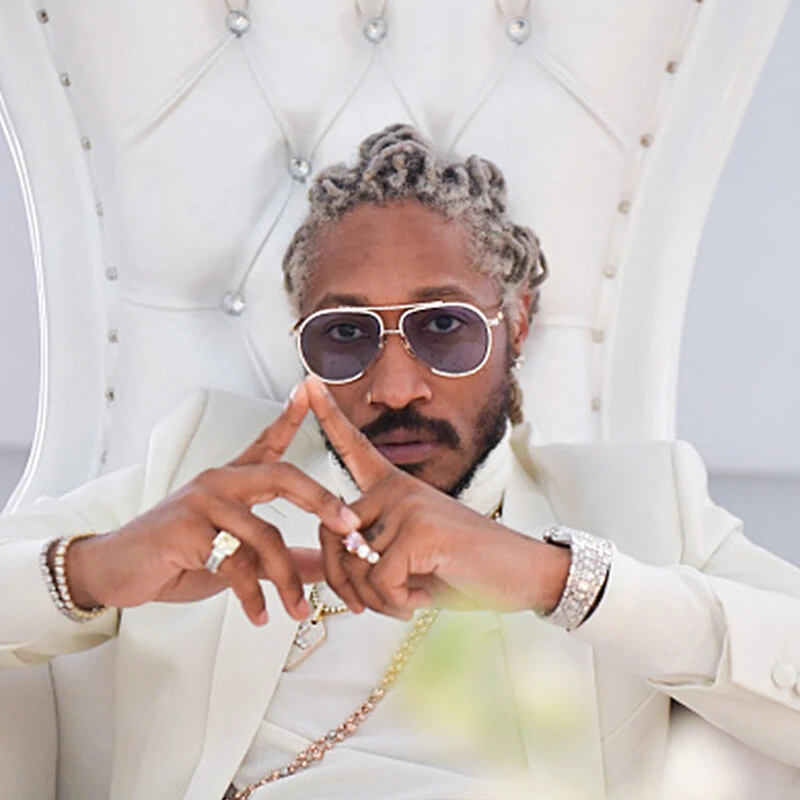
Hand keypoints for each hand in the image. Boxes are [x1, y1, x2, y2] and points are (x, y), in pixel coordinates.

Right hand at [67, 383, 360, 625]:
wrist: (116, 569)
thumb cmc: (175, 556)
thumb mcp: (237, 558)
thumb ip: (280, 558)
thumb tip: (322, 566)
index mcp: (232, 482)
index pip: (267, 443)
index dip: (289, 417)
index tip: (309, 392)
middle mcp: (220, 482)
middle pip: (283, 476)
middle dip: (322, 500)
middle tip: (350, 527)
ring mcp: (203, 502)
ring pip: (265, 534)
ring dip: (288, 579)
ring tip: (298, 609)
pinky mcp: (187, 529)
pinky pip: (235, 563)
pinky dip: (253, 595)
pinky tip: (261, 614)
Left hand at [306, 376, 569, 618]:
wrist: (524, 573)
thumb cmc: (464, 567)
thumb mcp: (410, 558)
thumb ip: (371, 553)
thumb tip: (338, 562)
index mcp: (395, 486)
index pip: (355, 447)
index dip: (328, 415)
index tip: (308, 381)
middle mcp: (397, 488)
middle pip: (333, 538)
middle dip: (348, 583)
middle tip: (383, 598)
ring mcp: (408, 505)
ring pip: (355, 568)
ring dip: (379, 598)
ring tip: (413, 594)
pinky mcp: (420, 531)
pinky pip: (379, 582)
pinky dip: (397, 603)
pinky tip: (424, 596)